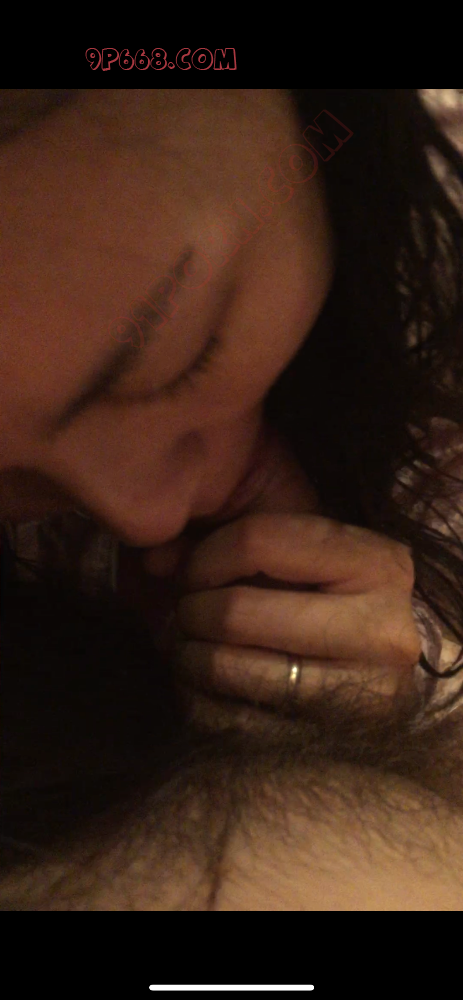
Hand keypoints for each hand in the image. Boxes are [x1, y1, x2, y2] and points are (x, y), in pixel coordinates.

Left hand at [159, 425, 421, 713]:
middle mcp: (381, 633)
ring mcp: (358, 697)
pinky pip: (224, 720)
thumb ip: (240, 543)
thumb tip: (157, 559)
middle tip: (189, 613)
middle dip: (192, 609)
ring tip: (192, 647)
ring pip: (222, 667)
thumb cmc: (338, 606)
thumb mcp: (313, 558)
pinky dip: (199, 699)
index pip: (257, 540)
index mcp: (379, 566)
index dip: (207, 554)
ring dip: (188, 655)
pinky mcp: (324, 746)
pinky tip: (207, 686)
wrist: (389, 680)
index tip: (195, 572)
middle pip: (233, 612)